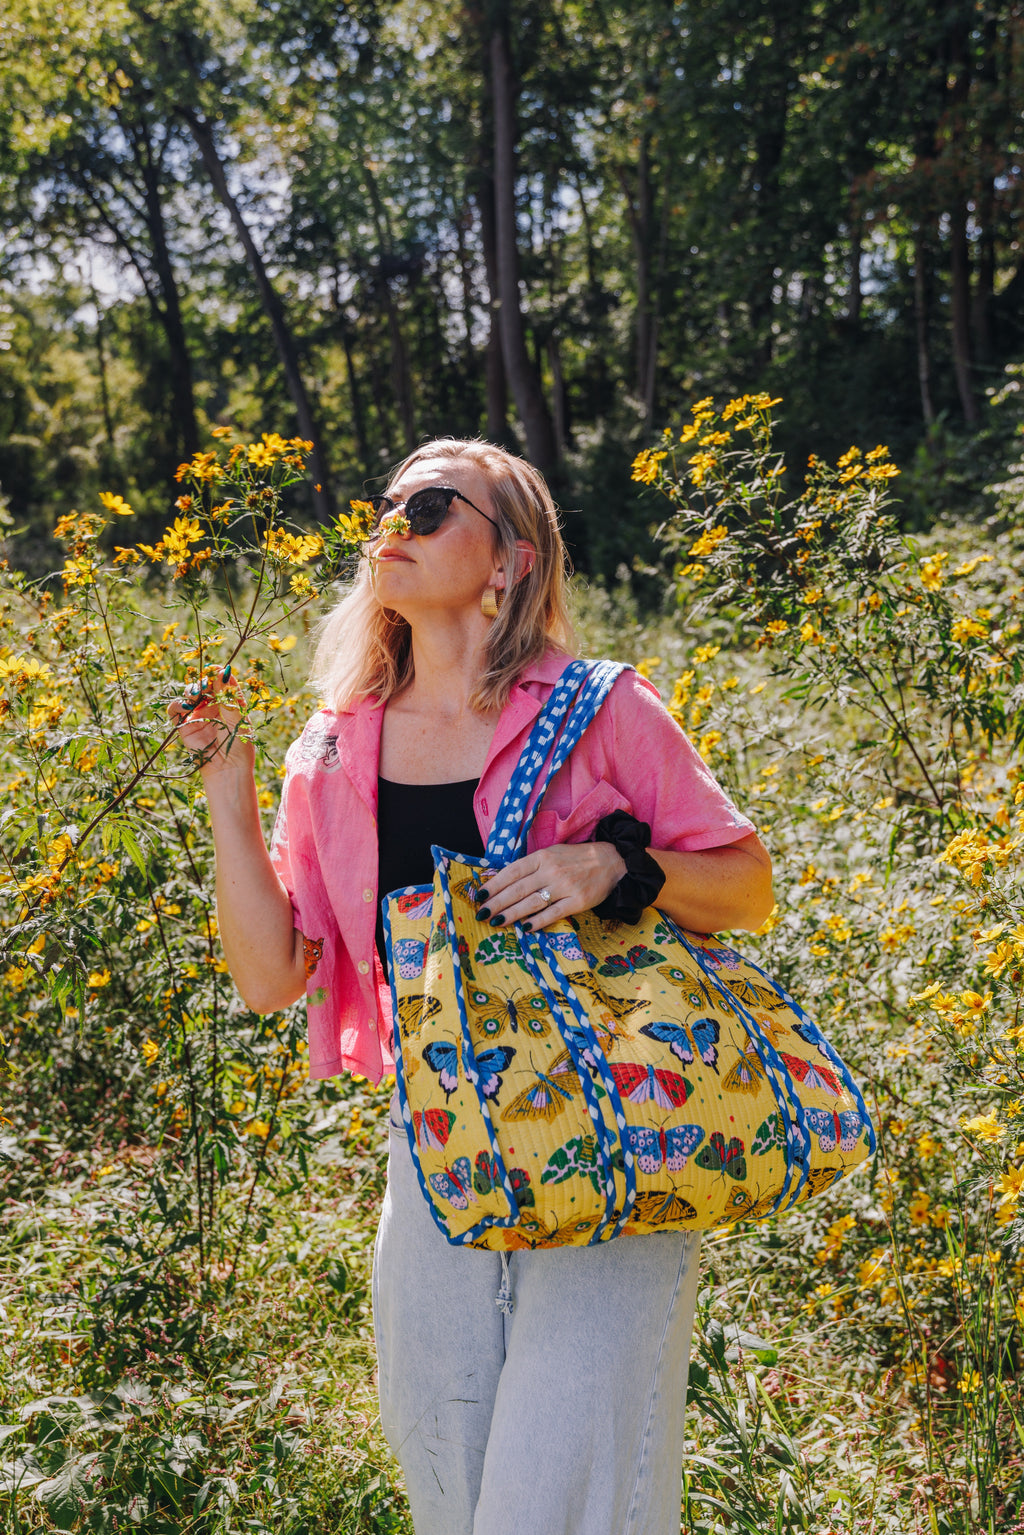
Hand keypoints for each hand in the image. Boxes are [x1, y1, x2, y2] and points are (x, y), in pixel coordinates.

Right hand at [167, 665, 253, 779]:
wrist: (229, 770)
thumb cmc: (239, 745)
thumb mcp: (239, 718)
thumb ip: (229, 696)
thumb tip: (224, 671)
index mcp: (228, 702)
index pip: (221, 682)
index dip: (218, 674)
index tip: (218, 670)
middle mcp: (212, 706)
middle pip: (204, 685)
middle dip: (204, 681)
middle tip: (206, 683)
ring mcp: (197, 715)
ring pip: (189, 694)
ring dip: (191, 690)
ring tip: (197, 694)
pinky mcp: (184, 726)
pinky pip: (175, 710)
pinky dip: (178, 705)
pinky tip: (187, 706)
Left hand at [475, 842, 625, 930]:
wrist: (611, 861)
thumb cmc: (575, 859)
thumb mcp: (551, 854)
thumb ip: (530, 867)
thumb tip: (502, 882)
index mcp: (542, 857)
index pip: (512, 872)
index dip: (494, 885)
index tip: (479, 896)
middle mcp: (551, 870)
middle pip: (518, 889)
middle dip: (497, 903)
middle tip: (482, 913)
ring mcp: (565, 886)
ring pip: (532, 902)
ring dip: (511, 914)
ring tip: (496, 922)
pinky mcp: (578, 901)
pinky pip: (553, 913)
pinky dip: (537, 922)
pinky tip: (524, 928)